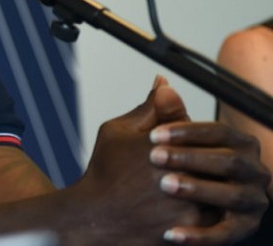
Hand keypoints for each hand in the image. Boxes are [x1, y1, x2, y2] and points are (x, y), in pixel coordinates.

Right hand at [66, 77, 200, 244]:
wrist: (94, 217)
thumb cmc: (104, 172)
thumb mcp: (118, 132)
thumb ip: (149, 110)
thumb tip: (165, 84)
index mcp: (166, 149)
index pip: (202, 135)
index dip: (193, 138)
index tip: (176, 145)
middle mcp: (182, 178)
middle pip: (214, 162)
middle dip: (204, 160)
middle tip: (185, 164)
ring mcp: (189, 209)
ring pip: (219, 191)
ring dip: (210, 185)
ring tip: (186, 182)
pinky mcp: (191, 233)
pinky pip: (214, 217)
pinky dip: (205, 208)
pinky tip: (185, 202)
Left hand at [149, 116, 269, 243]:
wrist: (149, 209)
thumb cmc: (156, 166)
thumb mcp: (155, 139)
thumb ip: (162, 114)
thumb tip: (162, 83)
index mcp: (237, 143)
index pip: (219, 132)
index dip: (187, 132)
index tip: (153, 135)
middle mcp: (252, 171)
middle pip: (229, 161)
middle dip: (192, 158)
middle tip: (155, 158)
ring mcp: (252, 201)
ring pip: (232, 195)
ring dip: (199, 190)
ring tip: (165, 186)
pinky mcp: (242, 228)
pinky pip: (226, 233)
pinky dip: (201, 234)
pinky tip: (172, 233)